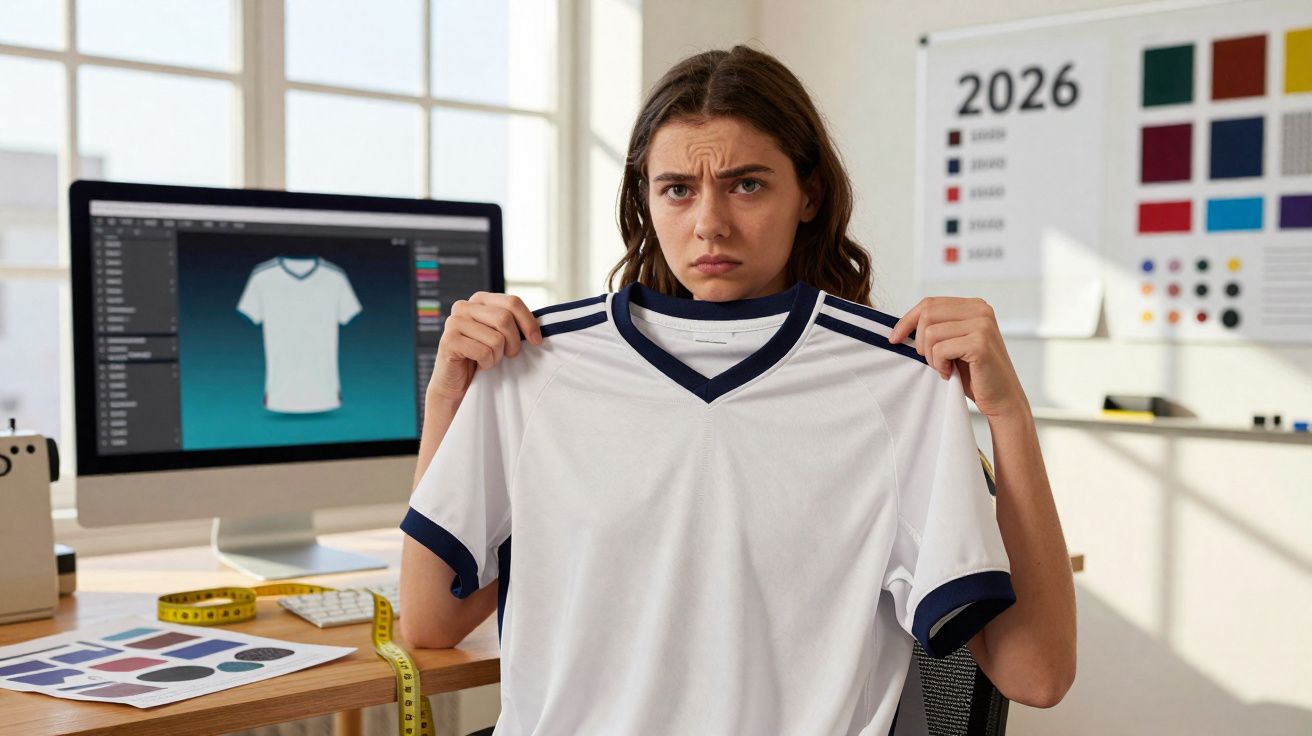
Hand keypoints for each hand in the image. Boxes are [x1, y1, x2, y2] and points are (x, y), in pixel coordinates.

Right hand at [428, 292, 542, 403]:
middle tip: (509, 354)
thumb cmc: (483, 357)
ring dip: (497, 356)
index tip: (536, 341)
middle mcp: (464, 306)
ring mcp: (454, 322)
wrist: (458, 383)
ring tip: (489, 359)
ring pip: (496, 338)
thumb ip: (513, 322)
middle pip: (504, 318)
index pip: (512, 302)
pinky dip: (487, 363)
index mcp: (479, 299)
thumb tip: (538, 327)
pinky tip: (479, 364)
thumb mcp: (501, 334)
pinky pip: (483, 352)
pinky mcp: (448, 341)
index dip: (529, 322)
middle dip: (514, 342)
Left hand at [887, 297, 1027, 419]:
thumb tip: (900, 326)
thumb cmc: (975, 374)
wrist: (1002, 399)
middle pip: (927, 314)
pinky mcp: (980, 343)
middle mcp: (981, 310)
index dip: (907, 320)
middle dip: (920, 341)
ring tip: (945, 368)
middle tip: (932, 361)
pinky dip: (940, 365)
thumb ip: (937, 328)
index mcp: (974, 306)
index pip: (930, 303)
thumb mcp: (953, 343)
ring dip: (931, 356)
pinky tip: (951, 373)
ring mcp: (982, 325)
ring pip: (931, 333)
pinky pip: (940, 349)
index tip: (894, 338)